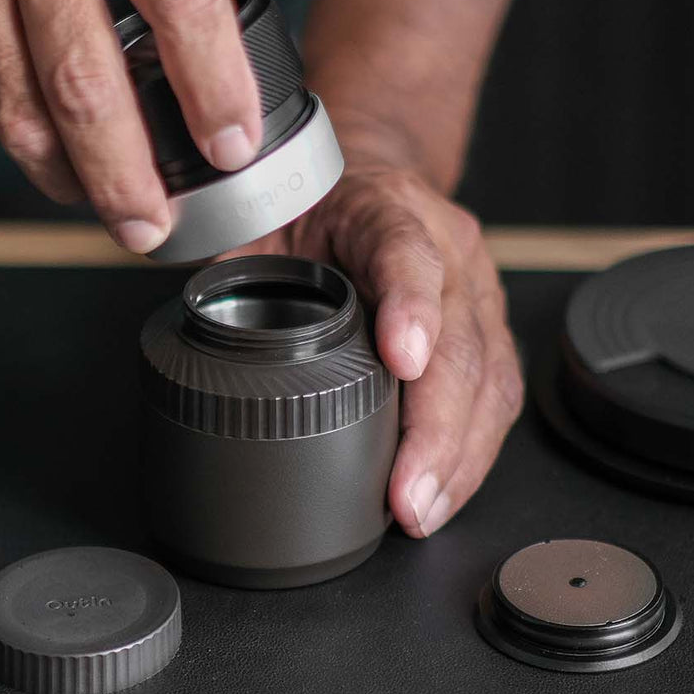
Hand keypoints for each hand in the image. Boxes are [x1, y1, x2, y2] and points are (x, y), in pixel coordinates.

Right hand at [0, 0, 261, 252]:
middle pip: (84, 81)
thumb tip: (217, 80)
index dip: (212, 82)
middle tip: (151, 224)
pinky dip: (26, 145)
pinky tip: (53, 157)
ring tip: (107, 206)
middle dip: (124, 173)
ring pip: (23, 113)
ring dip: (71, 179)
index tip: (232, 144)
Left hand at [229, 120, 523, 536]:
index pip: (407, 254)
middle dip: (436, 427)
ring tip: (423, 508)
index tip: (403, 361)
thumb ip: (235, 268)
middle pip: (461, 341)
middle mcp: (449, 249)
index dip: (410, 308)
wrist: (359, 185)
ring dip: (458, 455)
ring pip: (488, 378)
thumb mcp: (263, 221)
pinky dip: (470, 453)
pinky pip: (495, 397)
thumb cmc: (310, 209)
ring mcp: (477, 293)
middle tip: (408, 492)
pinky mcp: (489, 334)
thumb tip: (198, 331)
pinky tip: (445, 492)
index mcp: (387, 210)